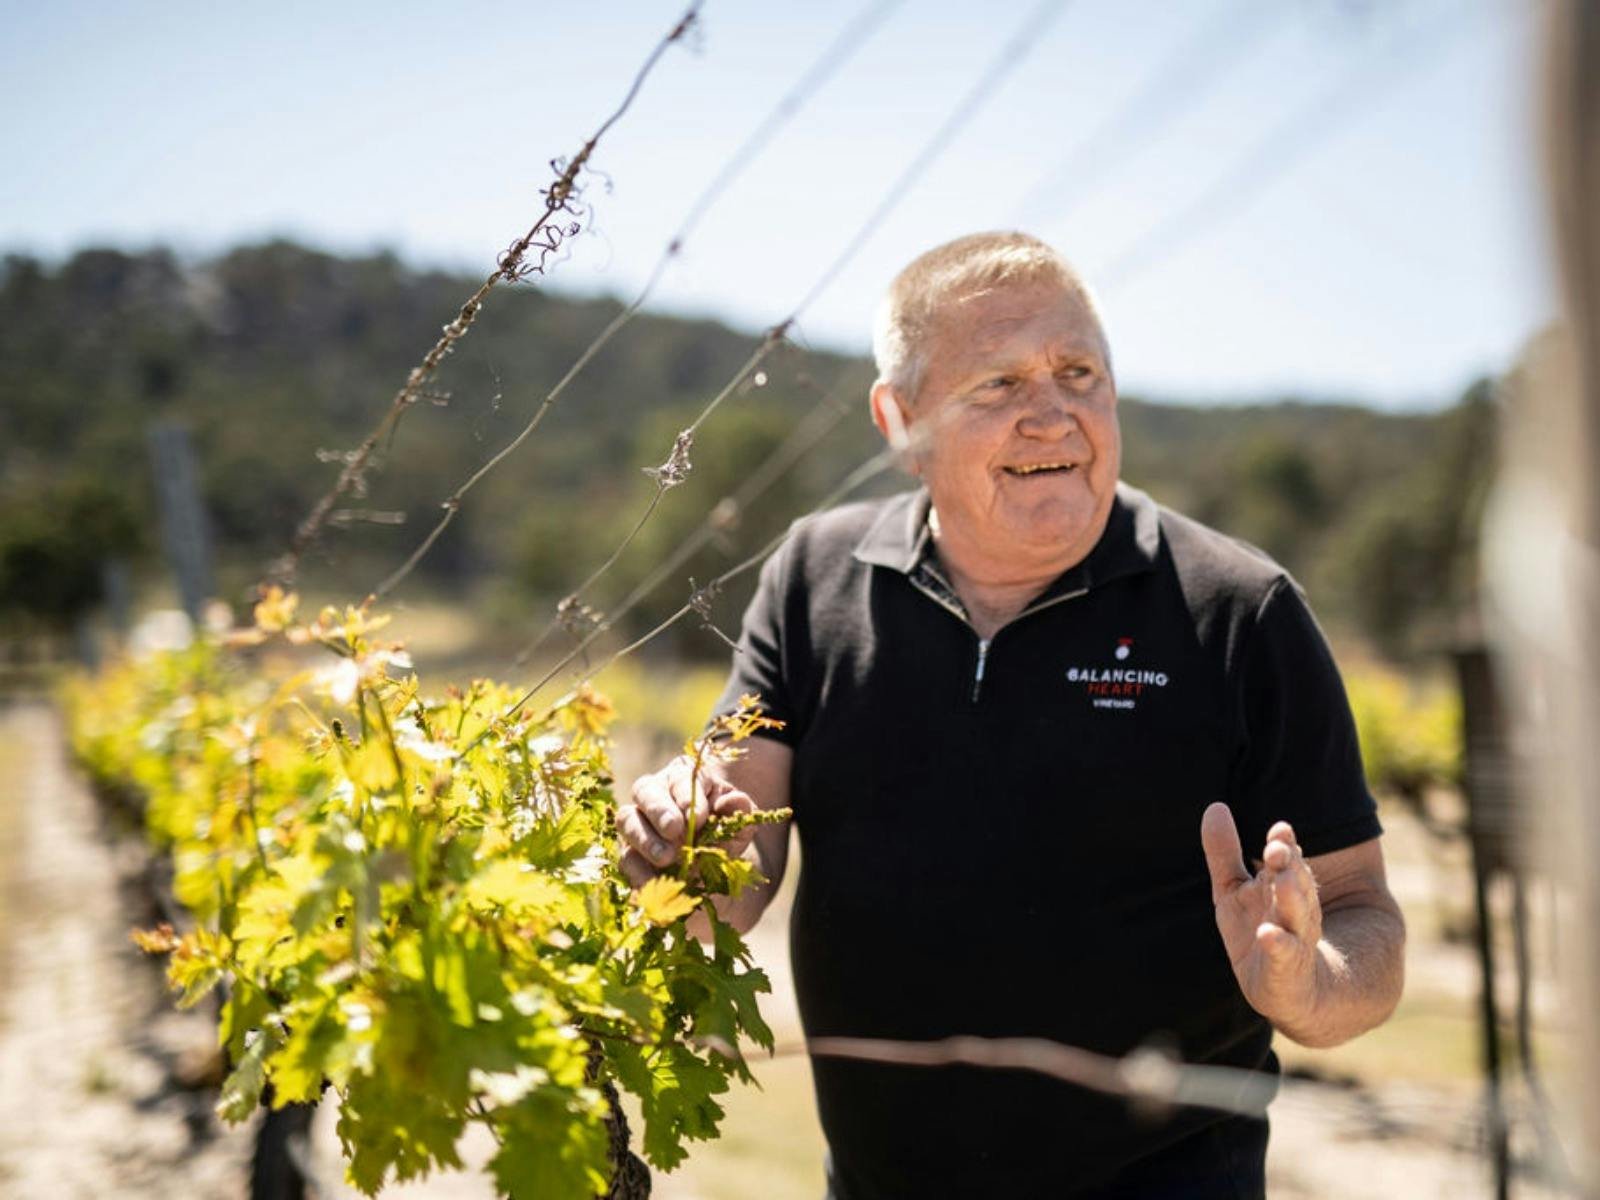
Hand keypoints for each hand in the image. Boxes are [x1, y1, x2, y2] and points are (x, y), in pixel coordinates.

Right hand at [615, 755, 756, 887]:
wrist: (714, 869)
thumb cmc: (726, 832)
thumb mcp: (739, 821)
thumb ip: (739, 809)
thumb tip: (736, 800)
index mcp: (684, 777)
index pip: (682, 778)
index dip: (688, 796)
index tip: (699, 818)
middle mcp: (654, 793)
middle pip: (645, 790)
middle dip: (659, 810)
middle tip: (674, 829)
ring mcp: (637, 822)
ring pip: (627, 819)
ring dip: (645, 838)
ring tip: (666, 858)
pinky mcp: (629, 852)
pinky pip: (626, 858)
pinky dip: (638, 871)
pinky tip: (652, 882)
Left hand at [1200, 802, 1324, 1029]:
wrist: (1294, 993)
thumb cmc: (1259, 932)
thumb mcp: (1233, 891)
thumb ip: (1224, 852)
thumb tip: (1214, 805)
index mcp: (1279, 888)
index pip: (1284, 861)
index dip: (1283, 845)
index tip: (1280, 829)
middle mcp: (1292, 910)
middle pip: (1293, 882)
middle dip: (1289, 865)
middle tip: (1279, 848)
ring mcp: (1294, 939)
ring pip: (1297, 915)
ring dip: (1291, 897)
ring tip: (1283, 879)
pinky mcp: (1286, 969)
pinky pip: (1285, 955)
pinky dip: (1277, 944)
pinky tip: (1267, 934)